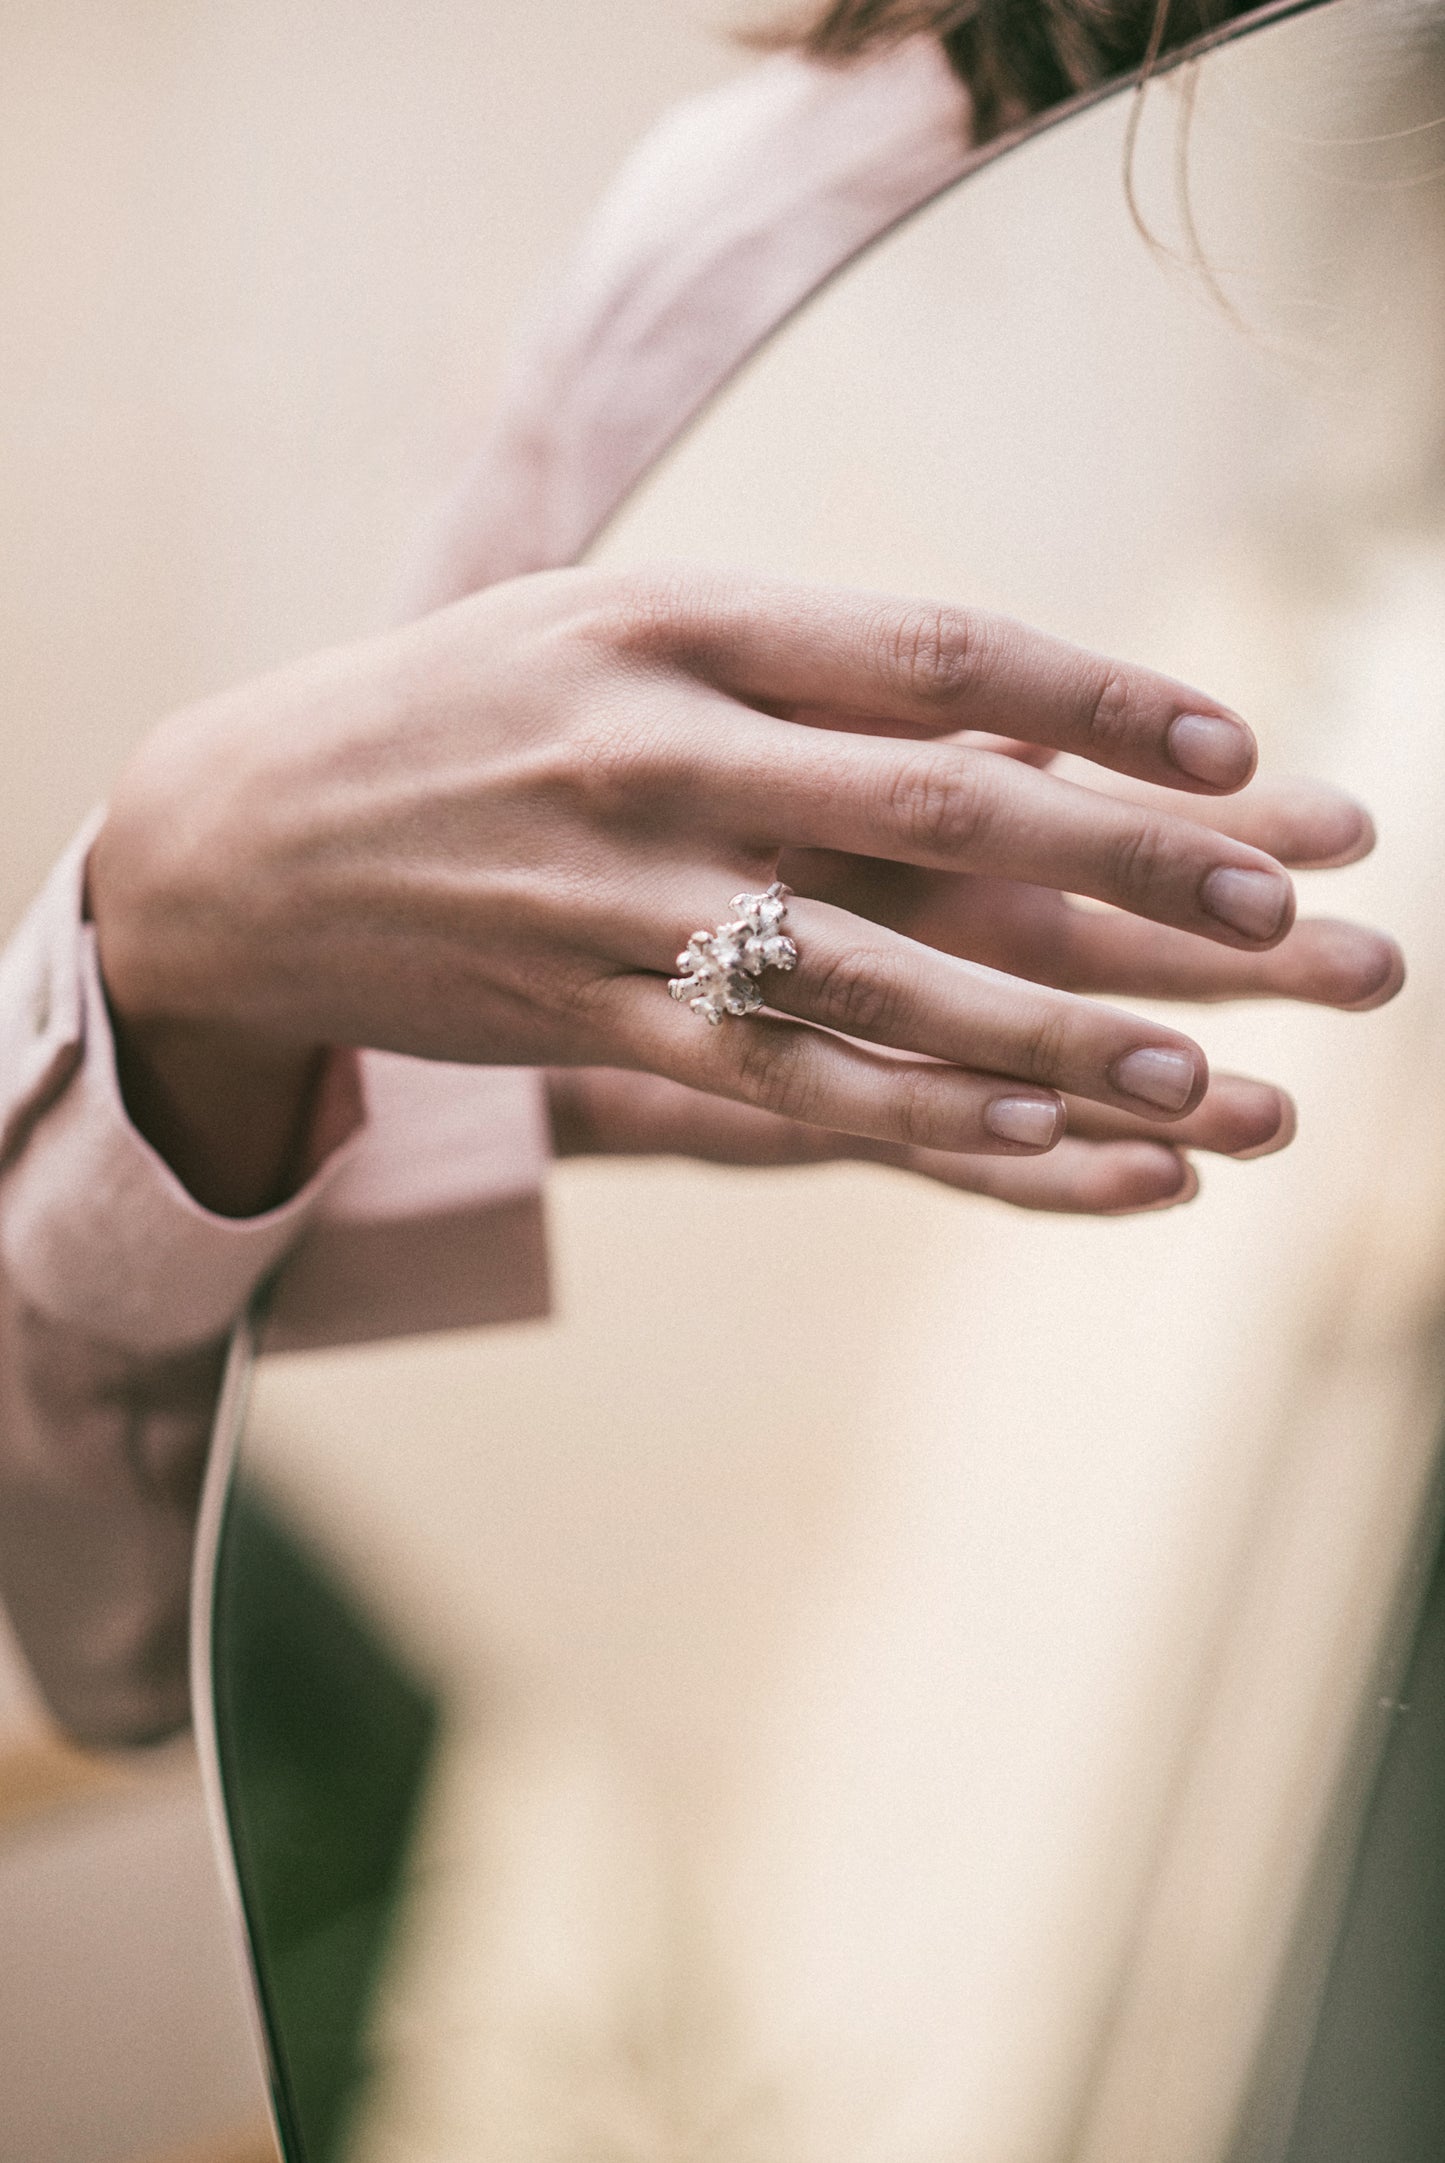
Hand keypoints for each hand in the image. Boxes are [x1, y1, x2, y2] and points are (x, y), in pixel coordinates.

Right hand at [88, 567, 1400, 1213]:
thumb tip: (1008, 709)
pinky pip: (781, 1079)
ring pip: (882, 975)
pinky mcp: (588, 1017)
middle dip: (1136, 867)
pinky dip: (915, 1112)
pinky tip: (1030, 1143)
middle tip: (1289, 912)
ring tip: (1204, 1079)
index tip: (1243, 745)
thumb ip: (795, 664)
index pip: (941, 653)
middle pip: (948, 811)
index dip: (1107, 700)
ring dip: (1057, 1035)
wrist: (250, 837)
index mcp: (681, 618)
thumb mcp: (612, 627)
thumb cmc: (460, 709)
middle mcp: (664, 751)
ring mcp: (623, 896)